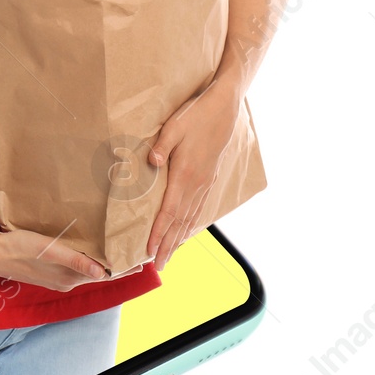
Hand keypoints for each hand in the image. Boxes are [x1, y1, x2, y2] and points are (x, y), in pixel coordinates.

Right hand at [0, 227, 143, 292]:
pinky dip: (88, 261)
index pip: (105, 275)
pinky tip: (90, 251)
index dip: (124, 268)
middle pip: (99, 273)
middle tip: (135, 250)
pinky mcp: (49, 272)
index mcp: (70, 278)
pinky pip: (75, 268)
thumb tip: (104, 273)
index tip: (143, 259)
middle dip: (117, 264)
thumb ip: (76, 261)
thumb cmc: (20, 248)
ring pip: (87, 270)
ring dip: (103, 262)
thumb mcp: (50, 251)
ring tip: (118, 249)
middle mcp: (66, 281)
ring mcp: (57, 278)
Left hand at [145, 80, 240, 270]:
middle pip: (180, 222)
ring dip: (179, 238)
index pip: (169, 211)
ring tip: (169, 255)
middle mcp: (196, 184)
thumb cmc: (195, 115)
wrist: (223, 108)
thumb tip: (152, 163)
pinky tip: (186, 231)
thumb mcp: (174, 126)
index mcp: (185, 174)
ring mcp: (205, 183)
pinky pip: (199, 208)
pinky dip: (191, 224)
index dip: (159, 233)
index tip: (150, 251)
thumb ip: (162, 146)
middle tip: (158, 265)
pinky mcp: (209, 178)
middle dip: (168, 245)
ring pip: (190, 218)